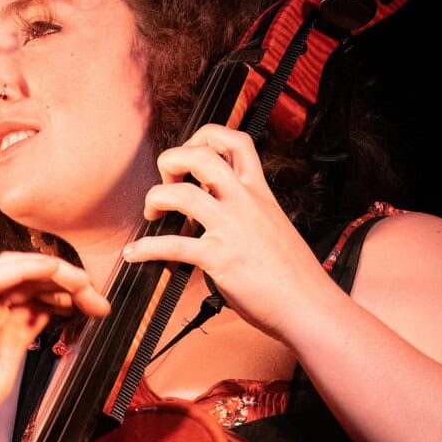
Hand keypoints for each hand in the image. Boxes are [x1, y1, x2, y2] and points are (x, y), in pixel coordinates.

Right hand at [0, 251, 107, 441]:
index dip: (73, 299)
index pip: (41, 298)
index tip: (100, 310)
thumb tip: (46, 316)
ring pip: (17, 270)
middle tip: (98, 299)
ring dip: (52, 271)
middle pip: (35, 281)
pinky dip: (23, 268)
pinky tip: (48, 269)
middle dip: (71, 284)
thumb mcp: (3, 372)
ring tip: (80, 282)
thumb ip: (22, 340)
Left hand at [122, 124, 335, 343]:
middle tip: (166, 181)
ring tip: (151, 213)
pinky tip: (134, 254)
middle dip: (172, 160)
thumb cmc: (293, 275)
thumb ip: (247, 214)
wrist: (308, 305)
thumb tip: (217, 218)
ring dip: (155, 199)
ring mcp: (231, 228)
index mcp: (259, 193)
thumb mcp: (273, 227)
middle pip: (201, 156)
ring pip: (181, 194)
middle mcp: (245, 203)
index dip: (206, 137)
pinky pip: (172, 246)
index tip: (191, 153)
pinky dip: (145, 249)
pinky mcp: (219, 258)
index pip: (236, 142)